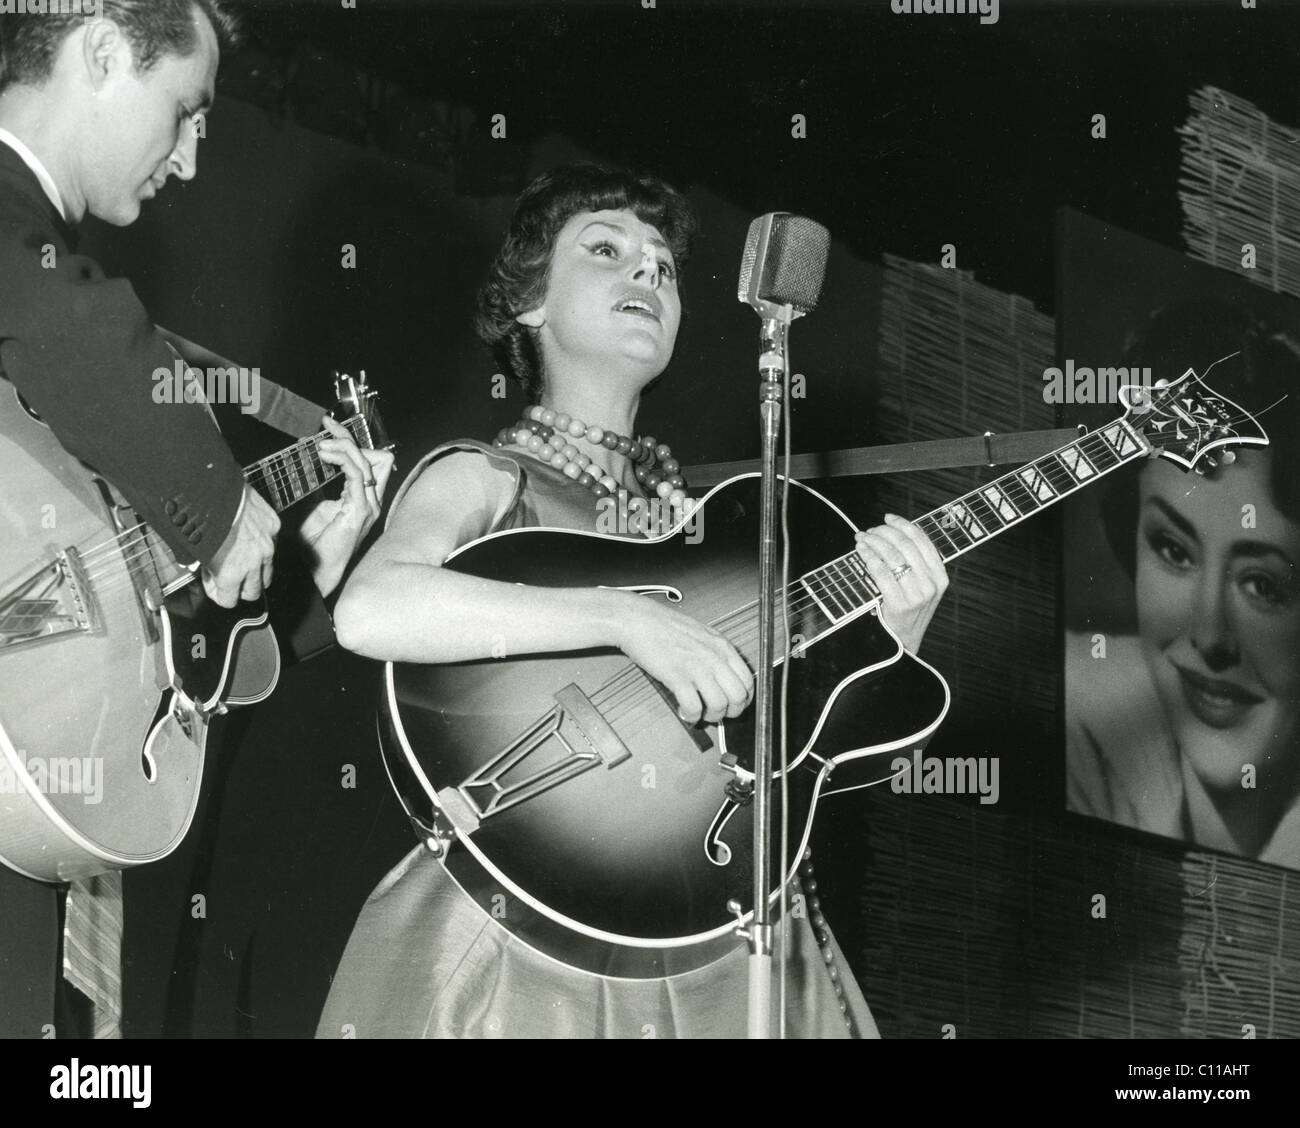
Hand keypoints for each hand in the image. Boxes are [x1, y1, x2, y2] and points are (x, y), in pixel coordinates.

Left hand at [202, 486, 280, 607]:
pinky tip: (248, 535)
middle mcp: (254, 563)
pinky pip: (271, 544)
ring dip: (255, 571)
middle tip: (228, 574)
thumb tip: (209, 571)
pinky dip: (261, 544)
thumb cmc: (199, 518)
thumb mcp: (194, 551)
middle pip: (253, 593)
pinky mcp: (273, 526)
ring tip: (241, 558)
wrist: (212, 488)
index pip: (229, 601)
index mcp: (231, 572)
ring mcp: (267, 544)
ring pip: (267, 573)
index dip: (218, 593)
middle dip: (239, 588)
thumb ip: (206, 568)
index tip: (212, 582)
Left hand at [298, 415, 395, 596]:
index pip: (370, 461)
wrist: (318, 574)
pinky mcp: (360, 510)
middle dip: (349, 437)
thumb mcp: (314, 508)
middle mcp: (372, 500)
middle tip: (326, 426)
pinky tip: (324, 457)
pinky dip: (341, 460)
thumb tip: (307, 465)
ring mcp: (369, 505)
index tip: (329, 427)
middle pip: (375, 456)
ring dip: (343, 447)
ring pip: (367, 461)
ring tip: (321, 446)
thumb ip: (317, 488)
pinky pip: (357, 474)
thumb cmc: (315, 547)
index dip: (350, 441)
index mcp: (364, 499)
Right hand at [614, 596, 752, 724]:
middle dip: (730, 712)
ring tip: (700, 713)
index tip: (734, 705)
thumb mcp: (702, 633)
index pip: (748, 681)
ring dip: (710, 716)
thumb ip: (717, 653)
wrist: (639, 620)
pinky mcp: (677, 676)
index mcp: (722, 646)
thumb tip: (724, 676)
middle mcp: (714, 657)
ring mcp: (696, 667)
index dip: (743, 699)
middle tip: (718, 713)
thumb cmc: (665, 625)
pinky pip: (694, 707)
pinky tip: (686, 712)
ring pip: (719, 705)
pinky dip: (692, 716)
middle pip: (737, 697)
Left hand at [854, 514, 948, 652]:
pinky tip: (861, 551)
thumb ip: (914, 564)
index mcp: (940, 576)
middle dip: (884, 532)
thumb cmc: (908, 612)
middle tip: (869, 530)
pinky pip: (881, 572)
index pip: (922, 540)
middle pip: (905, 545)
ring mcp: (917, 595)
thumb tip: (894, 535)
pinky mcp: (900, 604)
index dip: (903, 525)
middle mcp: (932, 584)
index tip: (888, 518)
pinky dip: (869, 557)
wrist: (903, 645)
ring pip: (892, 556)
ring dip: (873, 542)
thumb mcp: (921, 587)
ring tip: (861, 538)